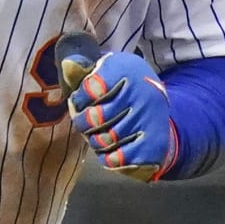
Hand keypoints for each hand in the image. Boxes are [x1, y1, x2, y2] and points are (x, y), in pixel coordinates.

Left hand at [67, 51, 178, 181]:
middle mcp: (142, 93)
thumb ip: (83, 71)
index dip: (80, 99)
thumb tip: (67, 66)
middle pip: (97, 116)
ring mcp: (149, 120)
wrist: (157, 111)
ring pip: (106, 139)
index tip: (79, 102)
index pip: (91, 88)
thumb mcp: (105, 72)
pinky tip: (109, 148)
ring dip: (95, 140)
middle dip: (84, 122)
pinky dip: (108, 156)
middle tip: (83, 122)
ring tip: (96, 134)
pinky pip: (118, 157)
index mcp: (128, 69)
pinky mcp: (152, 144)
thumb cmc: (122, 89)